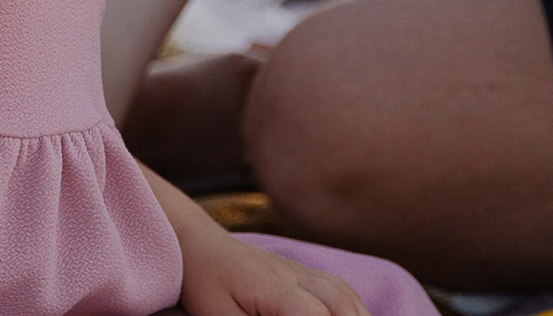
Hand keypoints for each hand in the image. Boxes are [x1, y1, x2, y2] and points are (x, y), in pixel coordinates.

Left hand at [180, 229, 367, 315]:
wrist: (199, 244)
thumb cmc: (206, 284)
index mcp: (276, 288)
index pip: (314, 314)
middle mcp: (297, 275)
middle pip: (341, 304)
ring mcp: (303, 270)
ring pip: (346, 296)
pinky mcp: (305, 273)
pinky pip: (341, 290)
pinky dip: (354, 309)